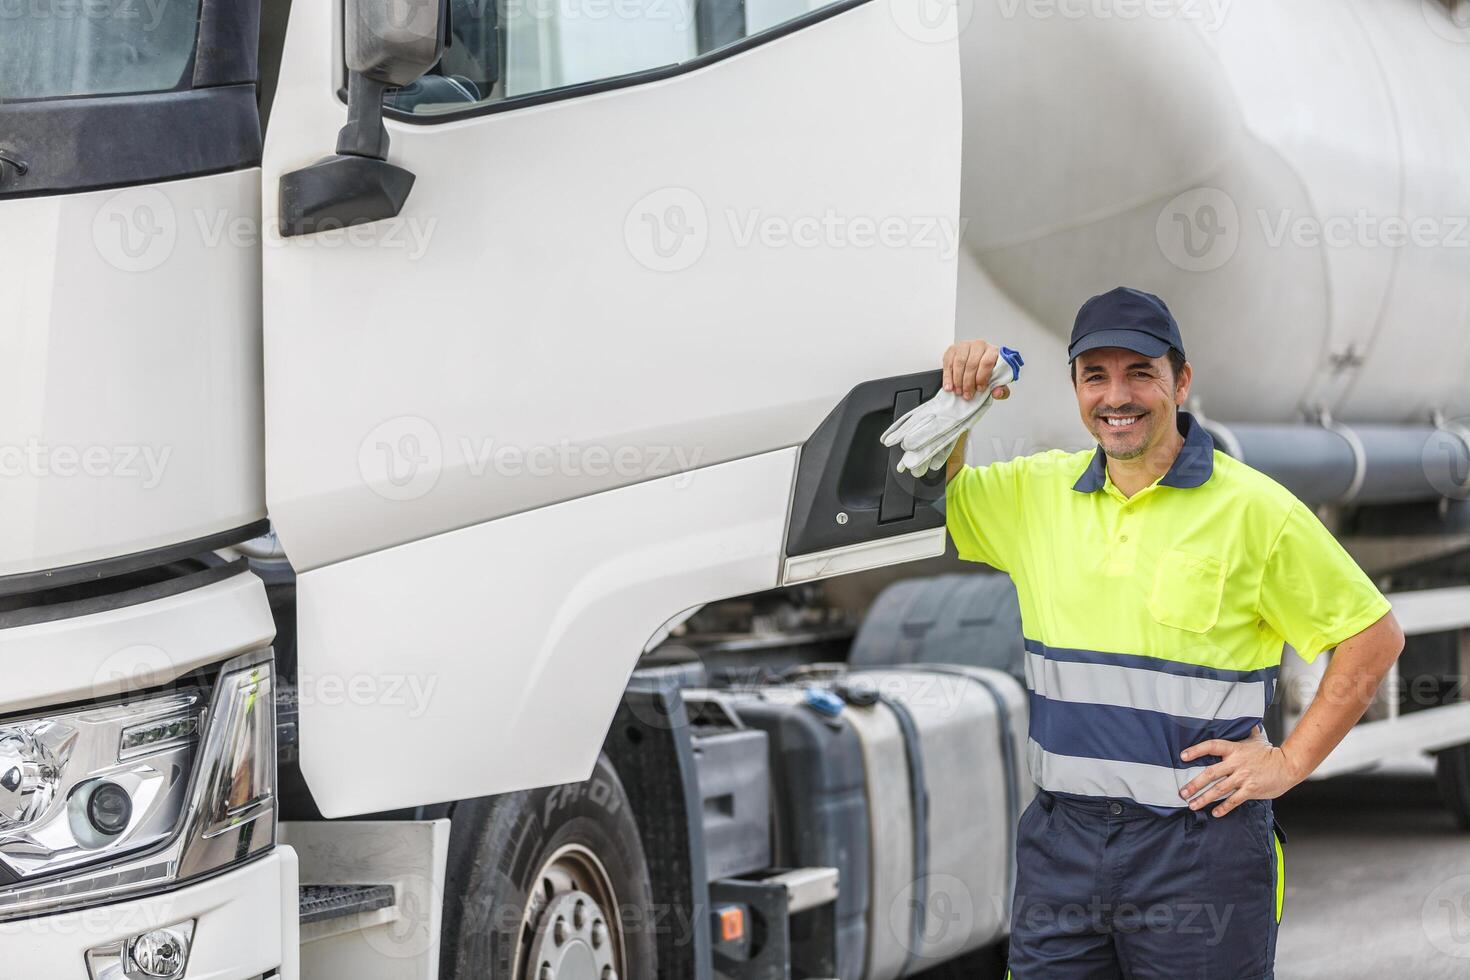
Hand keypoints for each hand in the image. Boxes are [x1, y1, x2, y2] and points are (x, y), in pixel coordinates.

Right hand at [944, 340, 1011, 401]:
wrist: (975, 363)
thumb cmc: (986, 371)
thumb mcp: (996, 381)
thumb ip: (1000, 389)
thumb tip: (997, 393)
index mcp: (993, 351)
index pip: (987, 362)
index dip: (982, 378)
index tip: (979, 389)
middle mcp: (979, 345)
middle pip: (972, 364)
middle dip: (968, 383)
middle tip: (967, 394)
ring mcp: (965, 345)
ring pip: (959, 363)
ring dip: (958, 380)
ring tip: (959, 391)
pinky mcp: (953, 349)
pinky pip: (948, 363)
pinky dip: (948, 377)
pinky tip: (949, 386)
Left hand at [1178, 725, 1304, 816]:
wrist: (1289, 766)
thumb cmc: (1271, 753)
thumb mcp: (1256, 739)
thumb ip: (1247, 732)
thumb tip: (1246, 720)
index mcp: (1235, 749)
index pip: (1211, 746)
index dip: (1196, 750)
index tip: (1182, 756)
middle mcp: (1236, 763)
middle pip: (1210, 773)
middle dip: (1194, 784)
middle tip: (1182, 792)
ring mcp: (1243, 778)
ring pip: (1219, 789)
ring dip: (1204, 798)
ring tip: (1192, 805)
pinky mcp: (1251, 790)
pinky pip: (1234, 800)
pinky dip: (1224, 807)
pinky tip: (1214, 813)